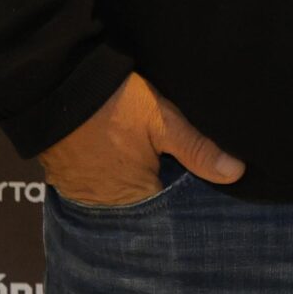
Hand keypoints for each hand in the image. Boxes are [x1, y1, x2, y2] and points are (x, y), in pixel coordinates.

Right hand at [36, 72, 243, 205]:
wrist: (56, 82)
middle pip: (142, 205)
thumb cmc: (113, 103)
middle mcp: (106, 204)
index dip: (182, 195)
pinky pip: (95, 186)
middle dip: (157, 190)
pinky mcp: (65, 178)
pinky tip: (119, 158)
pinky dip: (108, 177)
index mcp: (134, 197)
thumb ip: (197, 149)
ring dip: (131, 184)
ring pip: (119, 197)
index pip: (168, 210)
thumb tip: (236, 173)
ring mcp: (83, 193)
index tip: (194, 183)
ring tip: (145, 162)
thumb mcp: (162, 121)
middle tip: (170, 167)